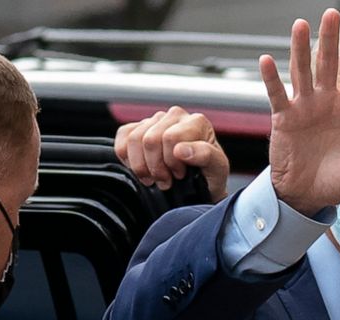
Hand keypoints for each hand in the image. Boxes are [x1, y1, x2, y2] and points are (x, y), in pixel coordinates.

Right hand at [114, 106, 230, 200]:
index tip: (180, 175)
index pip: (170, 138)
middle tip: (166, 180)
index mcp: (197, 122)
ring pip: (134, 139)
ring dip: (141, 166)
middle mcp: (176, 116)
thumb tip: (181, 149)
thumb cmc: (209, 175)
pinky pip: (122, 137)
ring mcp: (155, 120)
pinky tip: (143, 168)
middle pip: (150, 139)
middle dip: (156, 167)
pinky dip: (128, 158)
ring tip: (155, 177)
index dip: (171, 162)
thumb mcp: (217, 169)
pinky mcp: (139, 127)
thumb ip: (206, 155)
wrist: (200, 183)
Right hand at [259, 9, 339, 215]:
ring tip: (301, 24)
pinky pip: (277, 95)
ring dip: (300, 48)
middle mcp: (327, 103)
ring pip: (302, 72)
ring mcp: (304, 109)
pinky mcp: (284, 120)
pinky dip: (272, 79)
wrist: (309, 197)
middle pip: (328, 64)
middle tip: (331, 13)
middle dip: (329, 39)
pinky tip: (266, 60)